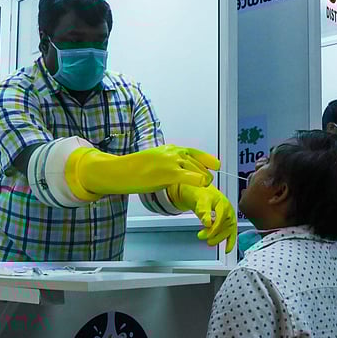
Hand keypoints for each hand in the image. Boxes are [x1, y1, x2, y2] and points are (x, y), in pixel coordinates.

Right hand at [69, 145, 219, 196]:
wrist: (120, 171)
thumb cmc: (135, 170)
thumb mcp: (155, 161)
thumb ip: (168, 164)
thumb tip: (178, 171)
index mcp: (169, 149)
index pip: (194, 153)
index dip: (206, 160)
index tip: (216, 165)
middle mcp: (173, 153)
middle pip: (198, 165)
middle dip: (205, 175)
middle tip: (207, 184)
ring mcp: (171, 162)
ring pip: (197, 171)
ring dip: (204, 180)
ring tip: (205, 187)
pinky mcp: (168, 173)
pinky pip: (191, 177)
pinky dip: (199, 181)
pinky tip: (203, 186)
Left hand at [168, 184, 236, 250]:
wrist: (198, 191)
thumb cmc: (200, 193)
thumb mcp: (199, 200)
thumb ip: (204, 211)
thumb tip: (207, 223)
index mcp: (223, 203)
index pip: (221, 219)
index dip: (213, 229)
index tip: (203, 234)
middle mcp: (228, 210)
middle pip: (225, 226)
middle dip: (214, 234)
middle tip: (202, 237)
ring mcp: (229, 216)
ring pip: (228, 231)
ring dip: (219, 238)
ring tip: (209, 242)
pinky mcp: (227, 221)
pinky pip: (231, 232)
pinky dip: (230, 241)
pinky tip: (227, 249)